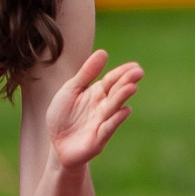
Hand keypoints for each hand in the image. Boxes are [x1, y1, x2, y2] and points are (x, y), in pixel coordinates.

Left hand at [47, 49, 141, 169]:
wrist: (56, 144)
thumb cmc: (63, 115)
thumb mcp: (71, 90)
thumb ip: (86, 73)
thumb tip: (103, 52)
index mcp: (96, 92)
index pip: (111, 80)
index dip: (122, 72)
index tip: (135, 65)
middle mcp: (102, 106)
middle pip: (115, 92)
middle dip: (126, 82)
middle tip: (138, 72)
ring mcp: (102, 122)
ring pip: (113, 108)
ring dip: (122, 98)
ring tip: (131, 87)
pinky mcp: (98, 139)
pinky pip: (108, 128)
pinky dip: (116, 119)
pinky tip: (124, 110)